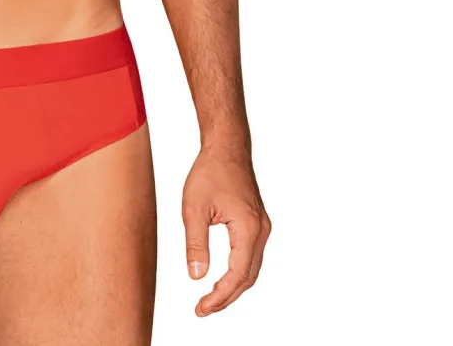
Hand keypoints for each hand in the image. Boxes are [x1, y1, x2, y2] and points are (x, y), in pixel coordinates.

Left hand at [182, 142, 270, 315]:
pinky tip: (222, 278)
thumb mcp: (193, 207)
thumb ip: (195, 244)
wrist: (226, 148)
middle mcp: (260, 230)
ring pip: (251, 268)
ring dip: (233, 286)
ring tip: (210, 299)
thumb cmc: (210, 171)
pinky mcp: (257, 223)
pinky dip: (238, 272)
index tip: (201, 308)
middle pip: (247, 277)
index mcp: (248, 227)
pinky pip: (250, 256)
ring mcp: (261, 227)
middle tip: (203, 308)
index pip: (237, 275)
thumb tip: (196, 276)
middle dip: (226, 297)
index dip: (220, 296)